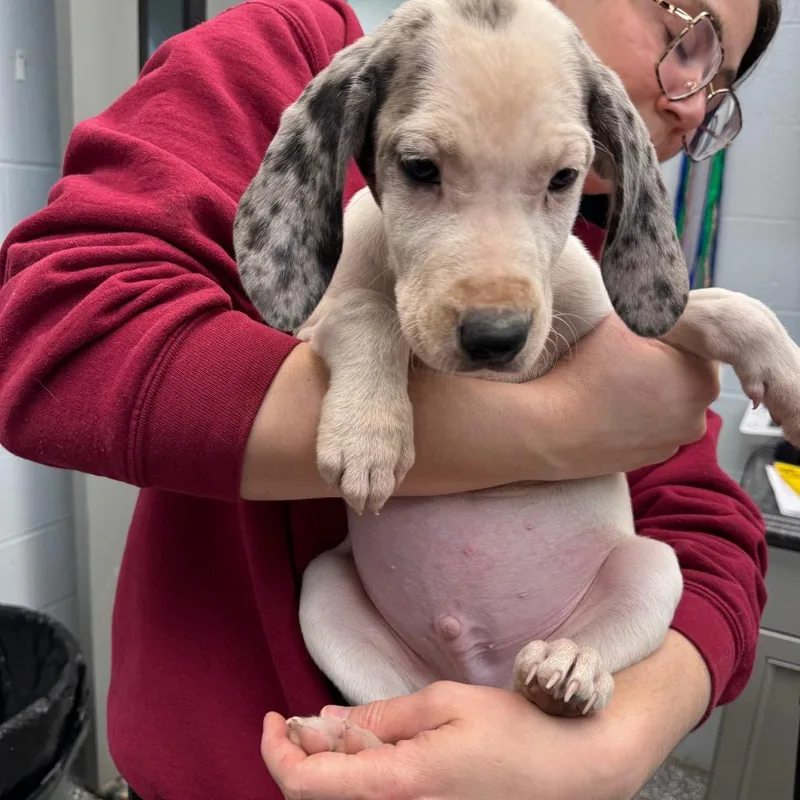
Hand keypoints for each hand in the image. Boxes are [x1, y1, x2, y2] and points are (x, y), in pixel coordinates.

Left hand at [262, 631, 709, 799]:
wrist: (571, 772)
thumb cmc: (512, 731)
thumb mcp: (442, 704)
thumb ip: (377, 719)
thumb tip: (323, 724)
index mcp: (397, 786)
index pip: (304, 784)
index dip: (275, 751)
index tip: (271, 719)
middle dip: (300, 759)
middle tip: (306, 720)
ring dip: (328, 771)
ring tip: (343, 732)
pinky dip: (357, 781)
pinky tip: (374, 753)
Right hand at [541, 314, 719, 478]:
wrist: (550, 429)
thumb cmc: (586, 376)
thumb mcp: (621, 322)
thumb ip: (651, 309)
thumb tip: (660, 303)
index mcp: (702, 381)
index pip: (696, 344)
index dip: (667, 333)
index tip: (638, 333)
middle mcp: (697, 418)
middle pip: (683, 375)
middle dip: (660, 363)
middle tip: (622, 357)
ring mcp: (672, 444)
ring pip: (666, 403)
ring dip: (648, 391)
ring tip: (612, 384)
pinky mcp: (647, 459)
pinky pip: (648, 428)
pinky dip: (634, 417)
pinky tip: (608, 408)